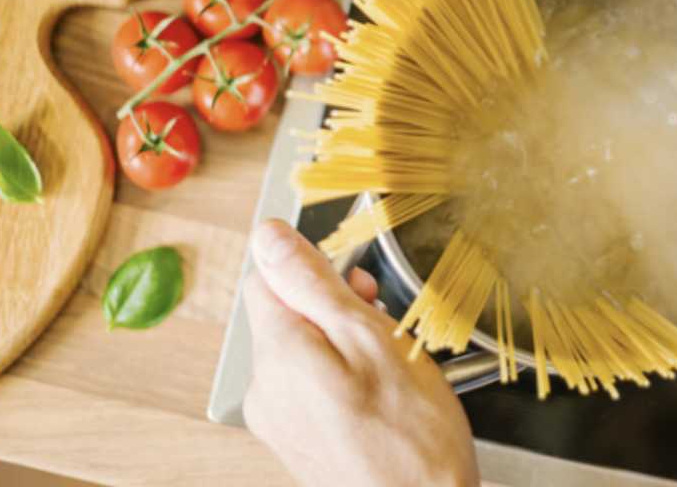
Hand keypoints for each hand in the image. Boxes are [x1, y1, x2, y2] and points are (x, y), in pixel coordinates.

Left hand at [243, 220, 479, 486]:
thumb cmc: (412, 435)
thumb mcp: (371, 338)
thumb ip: (314, 284)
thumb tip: (267, 236)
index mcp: (278, 355)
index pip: (267, 278)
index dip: (314, 270)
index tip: (358, 289)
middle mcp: (264, 390)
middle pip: (284, 315)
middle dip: (333, 309)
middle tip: (382, 325)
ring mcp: (277, 421)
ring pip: (300, 351)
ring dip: (341, 343)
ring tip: (387, 365)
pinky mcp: (296, 441)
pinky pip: (308, 386)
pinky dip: (340, 377)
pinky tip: (377, 395)